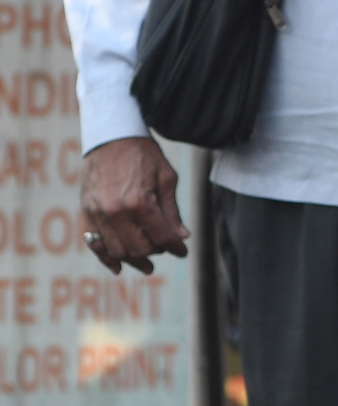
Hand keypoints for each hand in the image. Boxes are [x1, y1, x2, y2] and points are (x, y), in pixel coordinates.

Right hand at [80, 137, 187, 274]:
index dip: (175, 247)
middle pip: (139, 247)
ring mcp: (98, 214)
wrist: (112, 138)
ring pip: (117, 250)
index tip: (183, 251)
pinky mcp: (86, 213)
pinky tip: (119, 267)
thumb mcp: (166, 178)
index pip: (161, 236)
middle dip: (156, 252)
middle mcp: (115, 211)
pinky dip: (106, 258)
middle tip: (166, 251)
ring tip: (146, 265)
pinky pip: (95, 243)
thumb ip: (172, 210)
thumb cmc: (144, 155)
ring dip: (133, 260)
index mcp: (139, 201)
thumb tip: (182, 236)